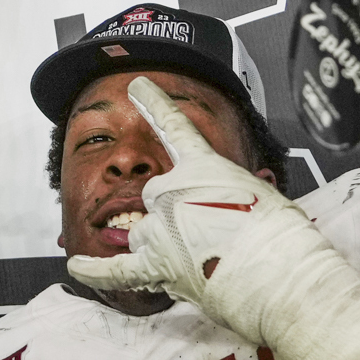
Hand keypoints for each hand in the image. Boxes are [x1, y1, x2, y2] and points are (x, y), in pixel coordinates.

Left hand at [67, 78, 291, 329]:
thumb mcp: (264, 194)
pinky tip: (76, 268)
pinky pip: (116, 269)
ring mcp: (161, 227)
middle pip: (157, 199)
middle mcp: (172, 191)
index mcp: (203, 166)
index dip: (155, 103)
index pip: (174, 126)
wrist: (279, 274)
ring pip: (144, 233)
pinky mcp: (157, 266)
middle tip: (212, 235)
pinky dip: (94, 271)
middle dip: (177, 216)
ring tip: (201, 260)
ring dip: (164, 245)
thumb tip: (218, 219)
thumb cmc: (282, 238)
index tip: (137, 86)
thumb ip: (229, 196)